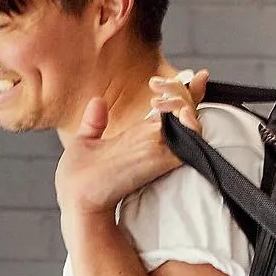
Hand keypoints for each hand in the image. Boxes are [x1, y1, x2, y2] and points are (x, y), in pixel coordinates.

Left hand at [54, 70, 209, 220]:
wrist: (78, 200)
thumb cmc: (79, 179)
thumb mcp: (84, 142)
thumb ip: (94, 123)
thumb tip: (98, 101)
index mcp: (141, 137)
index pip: (172, 112)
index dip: (185, 93)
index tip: (196, 75)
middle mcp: (154, 143)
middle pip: (184, 110)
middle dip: (183, 91)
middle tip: (168, 81)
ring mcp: (159, 151)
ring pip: (186, 120)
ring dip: (184, 102)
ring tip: (171, 90)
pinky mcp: (159, 161)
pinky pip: (185, 140)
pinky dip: (190, 125)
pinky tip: (184, 112)